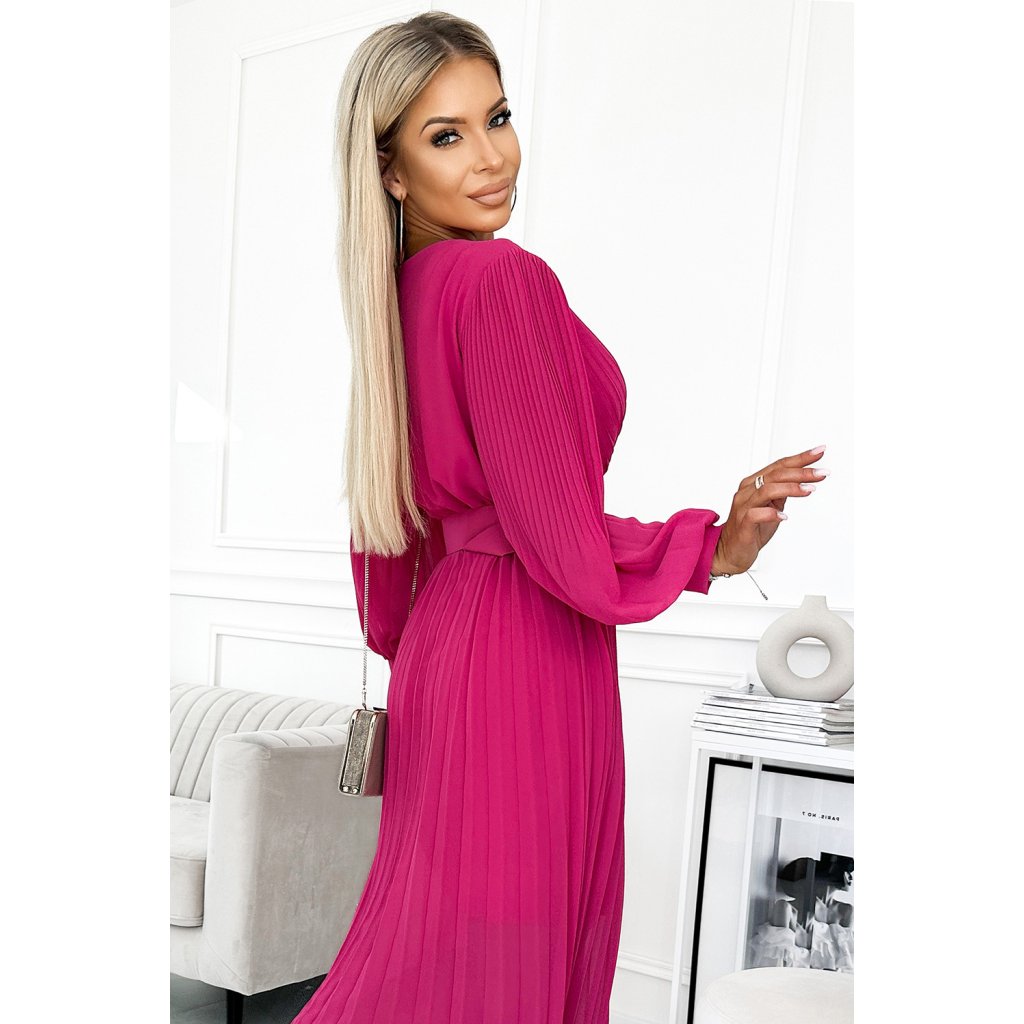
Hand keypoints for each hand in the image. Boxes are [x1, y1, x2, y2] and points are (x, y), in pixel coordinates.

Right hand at [711, 445, 828, 575]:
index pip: (779, 465)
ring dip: (790, 488)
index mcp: (753, 484)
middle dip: (801, 472)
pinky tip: (784, 516)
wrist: (731, 551)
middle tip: (821, 473)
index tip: (819, 453)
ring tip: (809, 490)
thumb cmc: (751, 529)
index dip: (800, 458)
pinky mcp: (743, 524)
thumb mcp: (772, 506)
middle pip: (775, 474)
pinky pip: (755, 514)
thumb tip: (804, 479)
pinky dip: (771, 513)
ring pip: (766, 490)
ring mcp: (743, 507)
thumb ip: (783, 492)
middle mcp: (747, 492)